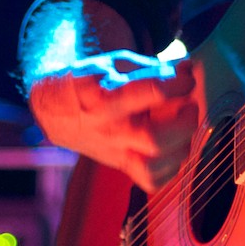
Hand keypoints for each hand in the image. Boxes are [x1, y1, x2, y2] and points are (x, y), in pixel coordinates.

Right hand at [29, 52, 197, 192]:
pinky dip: (172, 168)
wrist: (54, 109)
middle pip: (154, 139)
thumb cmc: (89, 81)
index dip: (180, 82)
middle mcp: (109, 130)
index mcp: (106, 98)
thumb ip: (152, 66)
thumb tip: (186, 68)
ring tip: (185, 127)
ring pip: (153, 166)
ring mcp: (114, 152)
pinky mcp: (120, 165)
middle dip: (184, 121)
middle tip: (190, 104)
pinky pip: (150, 181)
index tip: (187, 74)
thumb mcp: (114, 63)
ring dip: (181, 146)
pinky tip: (176, 147)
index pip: (153, 93)